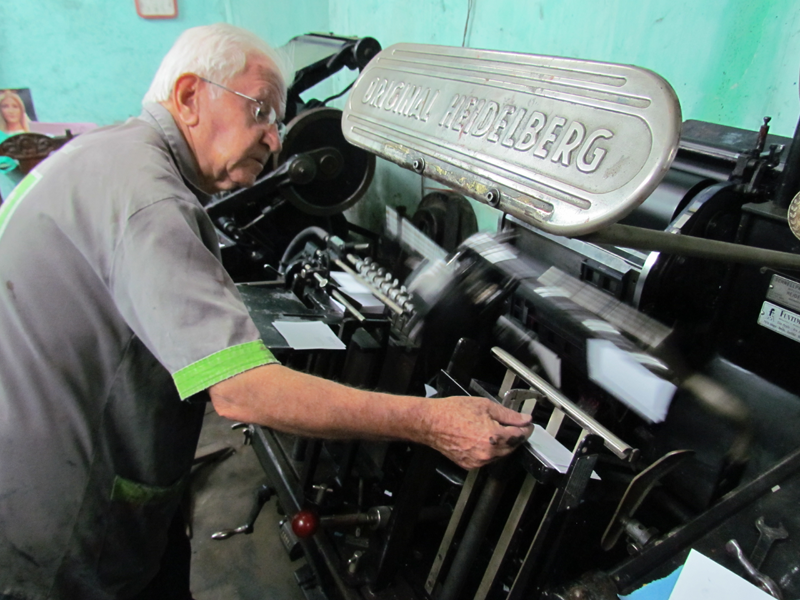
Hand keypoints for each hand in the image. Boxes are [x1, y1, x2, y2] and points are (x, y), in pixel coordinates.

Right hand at [417, 396, 533, 469]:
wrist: (431, 422)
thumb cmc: (452, 412)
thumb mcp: (485, 405)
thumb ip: (508, 414)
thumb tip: (524, 419)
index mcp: (494, 437)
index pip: (520, 435)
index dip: (526, 428)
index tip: (527, 424)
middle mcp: (488, 453)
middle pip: (512, 447)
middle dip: (514, 436)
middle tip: (511, 424)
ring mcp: (479, 461)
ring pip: (501, 454)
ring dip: (502, 444)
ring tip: (492, 428)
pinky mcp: (470, 465)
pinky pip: (487, 459)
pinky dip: (489, 450)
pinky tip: (482, 438)